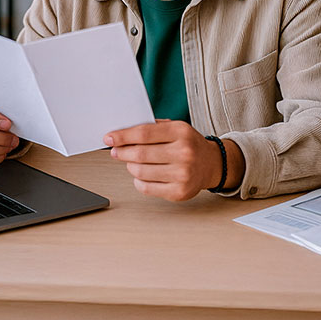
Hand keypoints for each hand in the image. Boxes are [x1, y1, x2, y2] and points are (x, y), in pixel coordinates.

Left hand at [104, 120, 223, 201]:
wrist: (211, 164)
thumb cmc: (188, 144)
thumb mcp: (175, 127)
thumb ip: (152, 128)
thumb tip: (121, 133)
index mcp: (181, 132)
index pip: (144, 133)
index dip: (122, 136)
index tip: (109, 138)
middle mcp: (184, 153)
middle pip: (140, 154)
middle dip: (122, 152)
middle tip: (116, 151)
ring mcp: (182, 175)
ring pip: (141, 172)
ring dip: (130, 166)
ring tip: (131, 162)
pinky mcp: (179, 192)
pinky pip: (146, 187)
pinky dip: (138, 181)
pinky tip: (142, 174)